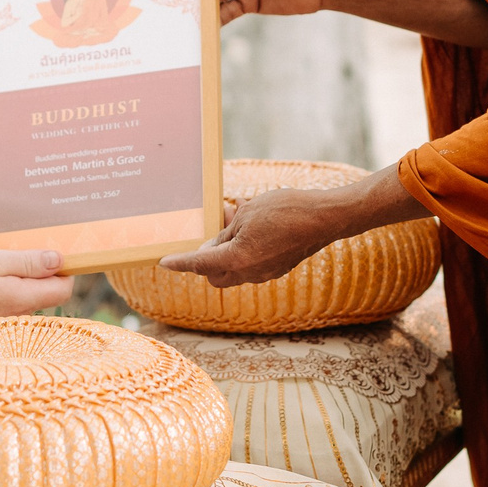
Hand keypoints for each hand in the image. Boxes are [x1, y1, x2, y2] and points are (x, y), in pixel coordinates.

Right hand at [0, 247, 72, 319]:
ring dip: (26, 272)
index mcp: (22, 298)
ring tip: (11, 249)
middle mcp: (18, 311)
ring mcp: (5, 315)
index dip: (65, 268)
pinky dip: (10, 280)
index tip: (56, 247)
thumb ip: (26, 262)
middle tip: (32, 242)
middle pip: (48, 289)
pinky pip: (12, 295)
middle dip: (46, 267)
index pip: (64, 288)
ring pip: (29, 291)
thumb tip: (59, 260)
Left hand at [158, 186, 347, 286]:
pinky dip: (244, 254)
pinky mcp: (277, 268)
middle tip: (209, 236)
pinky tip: (252, 232)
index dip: (179, 262)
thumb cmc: (285, 210)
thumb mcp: (247, 214)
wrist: (324, 217)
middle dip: (205, 262)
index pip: (199, 263)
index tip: (163, 262)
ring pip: (234, 272)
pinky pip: (252, 267)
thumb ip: (225, 233)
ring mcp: (265, 273)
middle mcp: (249, 273)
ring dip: (227, 255)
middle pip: (214, 276)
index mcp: (237, 259)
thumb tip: (212, 246)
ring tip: (234, 225)